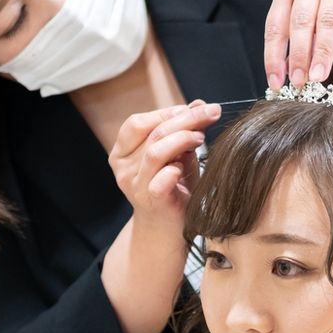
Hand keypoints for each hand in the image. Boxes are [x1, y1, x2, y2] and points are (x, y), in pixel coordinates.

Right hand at [109, 100, 220, 231]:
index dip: (166, 112)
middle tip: (211, 112)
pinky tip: (185, 168)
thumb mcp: (178, 154)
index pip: (138, 122)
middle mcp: (123, 168)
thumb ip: (184, 130)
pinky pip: (161, 179)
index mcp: (121, 152)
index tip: (195, 108)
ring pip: (156, 151)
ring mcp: (134, 186)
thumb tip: (200, 104)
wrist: (168, 228)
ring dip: (182, 139)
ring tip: (201, 138)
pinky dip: (175, 169)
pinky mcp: (151, 201)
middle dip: (185, 119)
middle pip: (152, 133)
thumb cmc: (172, 187)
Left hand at [264, 0, 332, 88]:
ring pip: (326, 19)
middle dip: (298, 56)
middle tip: (299, 82)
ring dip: (322, 51)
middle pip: (300, 23)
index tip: (276, 83)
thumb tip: (288, 72)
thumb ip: (297, 36)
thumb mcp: (308, 12)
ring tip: (319, 75)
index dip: (274, 57)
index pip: (275, 26)